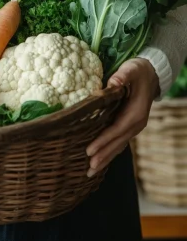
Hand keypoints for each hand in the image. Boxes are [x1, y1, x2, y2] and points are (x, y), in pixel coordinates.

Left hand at [86, 58, 159, 176]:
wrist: (150, 74)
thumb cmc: (138, 71)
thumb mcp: (131, 69)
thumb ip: (123, 75)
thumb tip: (113, 81)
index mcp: (135, 113)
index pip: (116, 130)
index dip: (103, 141)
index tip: (90, 151)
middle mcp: (136, 124)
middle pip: (117, 143)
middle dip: (103, 156)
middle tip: (89, 168)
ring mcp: (133, 126)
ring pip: (118, 145)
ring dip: (106, 158)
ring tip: (91, 171)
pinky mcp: (129, 126)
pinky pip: (119, 141)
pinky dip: (109, 151)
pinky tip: (100, 160)